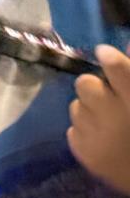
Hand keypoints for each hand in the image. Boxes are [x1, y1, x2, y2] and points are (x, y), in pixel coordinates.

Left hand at [69, 46, 129, 195]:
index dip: (110, 58)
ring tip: (109, 122)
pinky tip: (104, 139)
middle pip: (85, 83)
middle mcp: (115, 115)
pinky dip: (86, 132)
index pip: (119, 69)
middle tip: (110, 96)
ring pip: (77, 106)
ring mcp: (96, 136)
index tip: (104, 53)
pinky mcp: (84, 153)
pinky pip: (73, 130)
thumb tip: (127, 44)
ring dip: (90, 110)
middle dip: (95, 86)